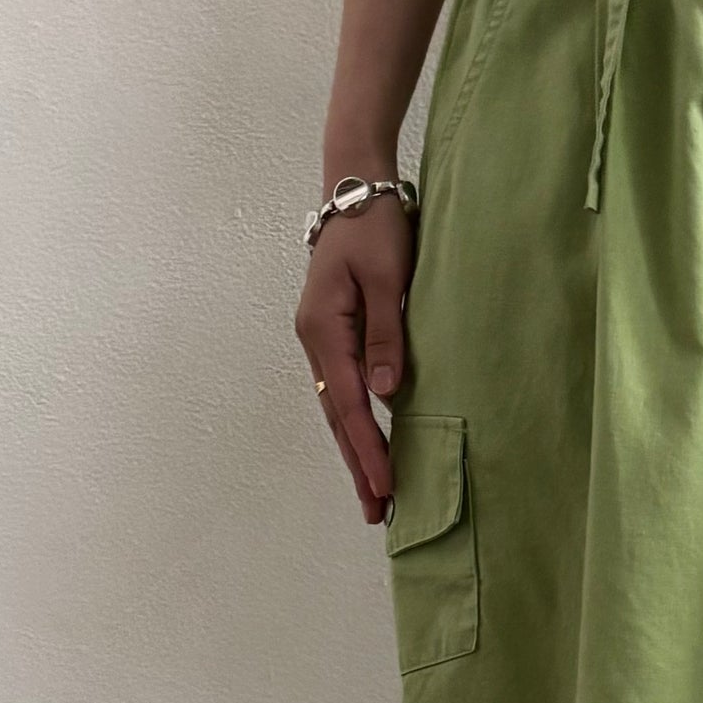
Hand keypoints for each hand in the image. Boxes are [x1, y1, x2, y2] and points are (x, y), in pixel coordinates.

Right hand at [293, 196, 415, 522]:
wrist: (356, 190)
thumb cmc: (374, 228)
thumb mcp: (387, 278)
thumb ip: (386, 335)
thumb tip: (387, 394)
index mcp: (324, 329)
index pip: (349, 404)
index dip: (368, 449)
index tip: (385, 486)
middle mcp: (315, 341)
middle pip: (336, 416)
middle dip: (358, 465)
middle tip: (375, 512)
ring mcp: (321, 339)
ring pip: (337, 408)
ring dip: (355, 450)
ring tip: (373, 493)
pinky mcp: (333, 335)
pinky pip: (343, 390)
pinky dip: (356, 423)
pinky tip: (369, 446)